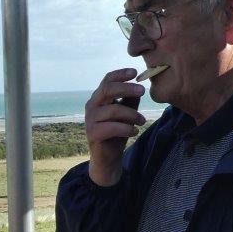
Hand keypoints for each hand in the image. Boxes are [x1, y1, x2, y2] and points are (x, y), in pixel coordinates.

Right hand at [84, 68, 147, 186]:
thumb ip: (130, 100)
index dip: (120, 75)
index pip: (107, 80)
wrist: (108, 158)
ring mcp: (90, 119)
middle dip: (126, 88)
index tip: (135, 73)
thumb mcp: (126, 113)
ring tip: (142, 121)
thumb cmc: (117, 133)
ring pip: (113, 110)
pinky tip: (134, 131)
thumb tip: (139, 86)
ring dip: (132, 114)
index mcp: (99, 98)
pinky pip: (112, 127)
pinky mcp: (92, 133)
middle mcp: (92, 106)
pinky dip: (126, 128)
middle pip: (107, 90)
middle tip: (142, 91)